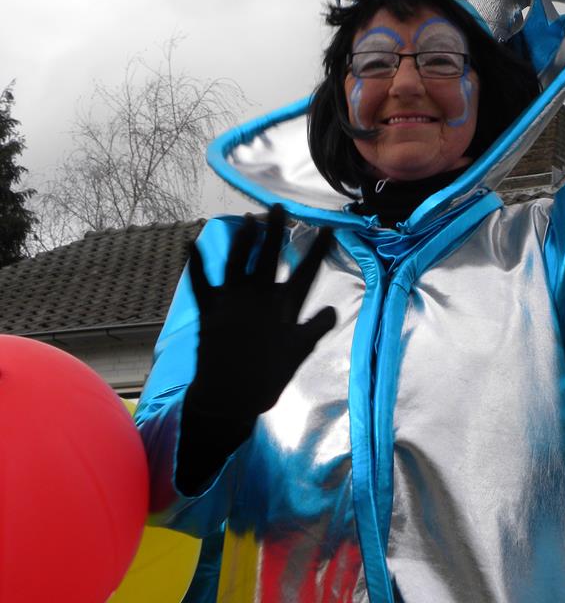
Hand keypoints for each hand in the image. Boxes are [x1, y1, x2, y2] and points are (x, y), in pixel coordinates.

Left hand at [185, 204, 335, 422]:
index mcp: (283, 305)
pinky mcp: (208, 309)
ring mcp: (231, 300)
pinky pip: (200, 282)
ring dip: (242, 239)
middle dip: (276, 230)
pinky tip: (190, 243)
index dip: (318, 249)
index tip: (327, 229)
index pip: (307, 270)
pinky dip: (195, 263)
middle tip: (278, 209)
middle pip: (269, 255)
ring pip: (237, 260)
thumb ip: (317, 327)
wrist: (228, 397)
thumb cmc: (267, 377)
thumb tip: (333, 310)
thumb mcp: (300, 352)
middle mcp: (257, 295)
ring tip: (248, 220)